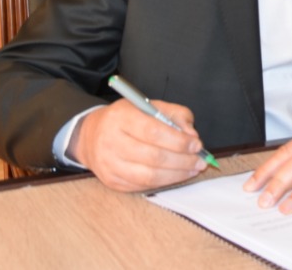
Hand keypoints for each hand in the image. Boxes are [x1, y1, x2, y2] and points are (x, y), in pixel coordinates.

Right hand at [71, 99, 207, 190]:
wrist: (91, 136)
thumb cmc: (127, 119)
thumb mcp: (149, 106)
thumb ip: (175, 115)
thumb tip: (192, 136)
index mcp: (121, 117)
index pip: (153, 131)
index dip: (178, 141)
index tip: (197, 144)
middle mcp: (111, 141)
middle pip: (153, 157)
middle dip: (182, 161)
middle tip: (200, 160)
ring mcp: (109, 164)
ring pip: (149, 176)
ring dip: (176, 175)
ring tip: (193, 169)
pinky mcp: (111, 181)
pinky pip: (142, 186)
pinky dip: (164, 182)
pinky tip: (176, 175)